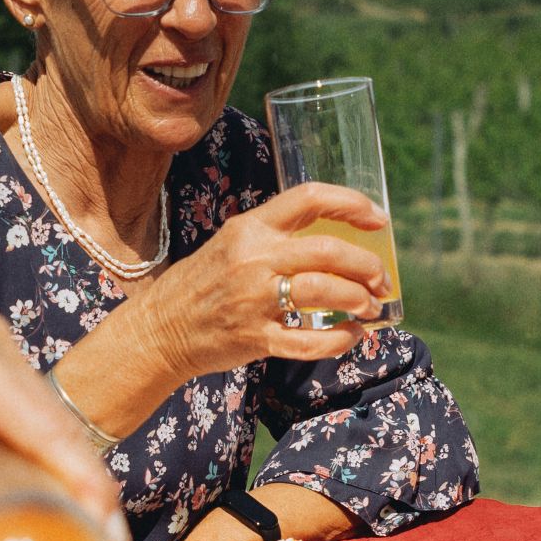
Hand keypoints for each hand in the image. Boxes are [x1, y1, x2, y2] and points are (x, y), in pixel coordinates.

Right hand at [110, 185, 393, 388]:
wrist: (159, 329)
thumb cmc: (202, 284)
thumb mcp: (233, 244)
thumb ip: (276, 237)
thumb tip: (335, 240)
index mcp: (250, 228)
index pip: (309, 198)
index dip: (352, 204)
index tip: (378, 219)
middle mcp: (254, 259)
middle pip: (328, 250)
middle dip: (366, 265)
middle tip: (381, 279)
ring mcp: (254, 300)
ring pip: (325, 291)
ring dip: (359, 300)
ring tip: (370, 307)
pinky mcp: (256, 338)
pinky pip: (310, 341)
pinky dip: (341, 340)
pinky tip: (352, 336)